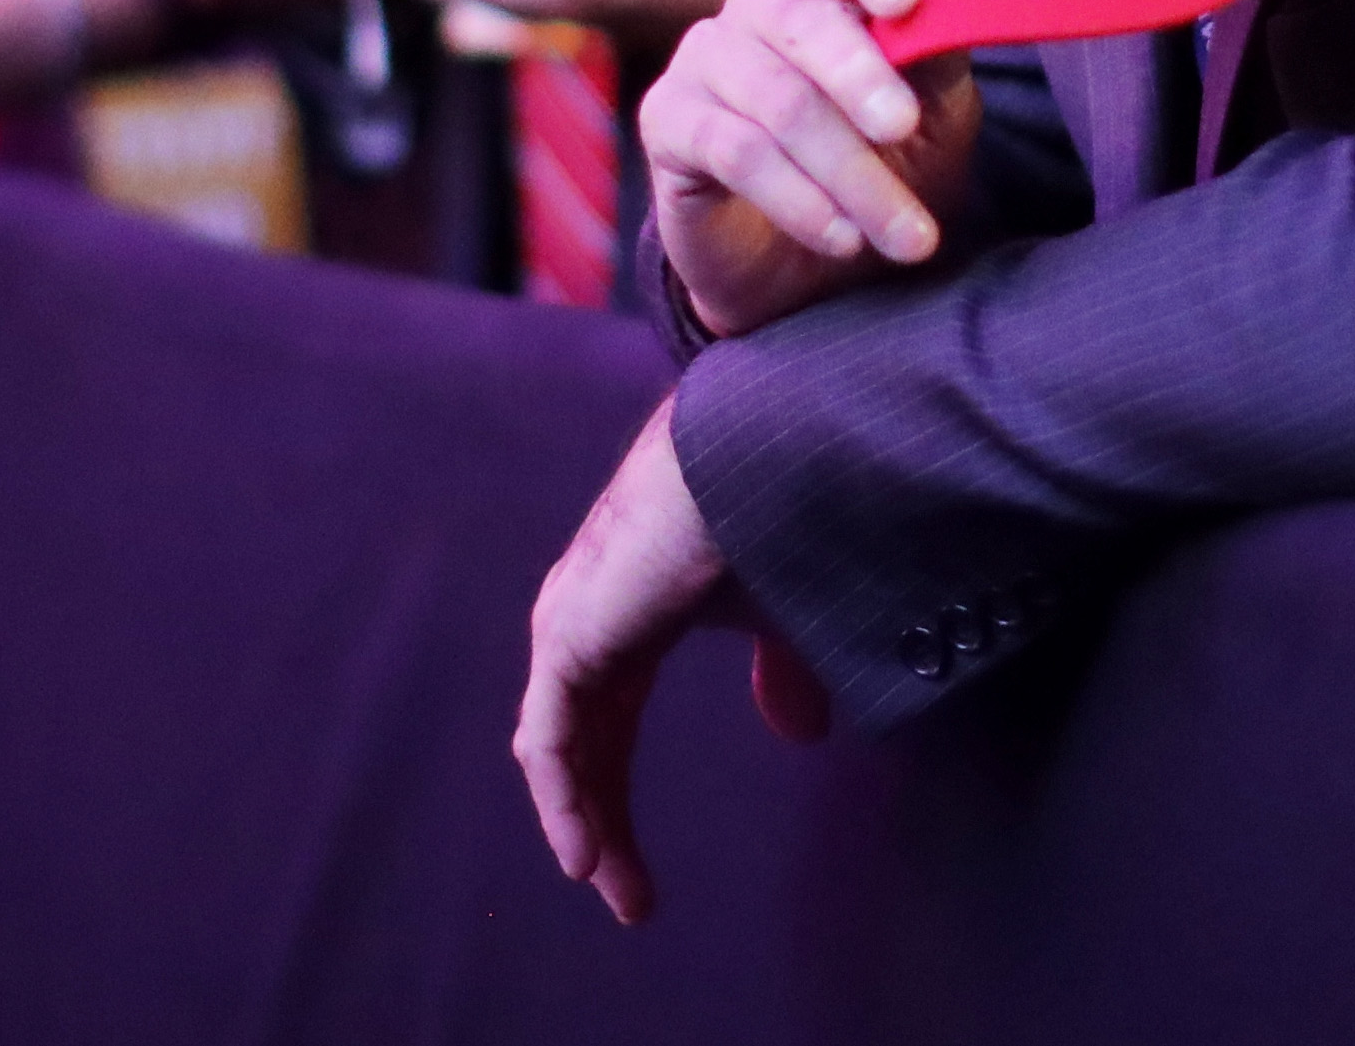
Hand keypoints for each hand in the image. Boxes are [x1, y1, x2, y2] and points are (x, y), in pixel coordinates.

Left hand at [516, 397, 795, 927]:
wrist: (757, 456)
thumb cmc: (770, 514)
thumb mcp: (780, 616)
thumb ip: (780, 675)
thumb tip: (801, 737)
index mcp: (627, 614)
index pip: (607, 722)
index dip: (619, 797)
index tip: (642, 875)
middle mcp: (587, 619)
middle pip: (578, 743)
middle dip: (603, 820)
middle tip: (631, 898)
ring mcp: (572, 624)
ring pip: (560, 748)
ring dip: (584, 821)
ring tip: (611, 889)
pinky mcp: (570, 635)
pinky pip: (553, 739)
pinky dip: (564, 801)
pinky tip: (583, 858)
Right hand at [640, 0, 978, 340]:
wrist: (803, 270)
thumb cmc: (880, 169)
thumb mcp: (934, 117)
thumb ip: (940, 62)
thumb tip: (961, 19)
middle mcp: (763, 5)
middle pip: (802, 17)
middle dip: (860, 76)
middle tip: (903, 127)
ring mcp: (707, 56)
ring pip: (778, 101)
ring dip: (850, 174)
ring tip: (905, 235)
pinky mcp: (668, 118)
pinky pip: (733, 149)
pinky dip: (798, 199)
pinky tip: (842, 237)